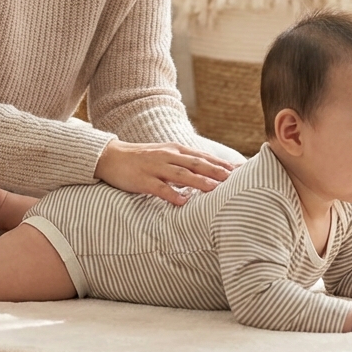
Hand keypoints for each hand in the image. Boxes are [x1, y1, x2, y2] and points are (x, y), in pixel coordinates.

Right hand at [94, 140, 235, 204]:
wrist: (111, 157)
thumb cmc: (142, 159)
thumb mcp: (165, 155)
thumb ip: (184, 162)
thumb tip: (208, 173)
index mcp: (175, 150)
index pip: (203, 156)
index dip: (221, 163)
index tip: (240, 169)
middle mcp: (167, 156)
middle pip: (196, 163)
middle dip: (216, 170)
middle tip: (235, 178)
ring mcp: (154, 168)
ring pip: (180, 174)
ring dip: (198, 181)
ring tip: (215, 188)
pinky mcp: (142, 180)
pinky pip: (159, 188)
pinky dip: (171, 194)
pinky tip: (182, 202)